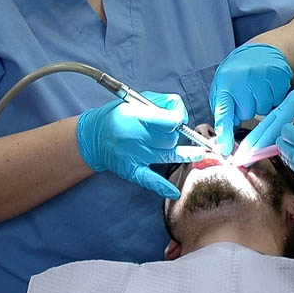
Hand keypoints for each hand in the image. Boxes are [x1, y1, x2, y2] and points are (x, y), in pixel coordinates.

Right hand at [77, 91, 205, 197]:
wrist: (94, 137)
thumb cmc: (118, 115)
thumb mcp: (135, 100)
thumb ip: (160, 102)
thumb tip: (180, 113)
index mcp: (136, 116)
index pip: (168, 120)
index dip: (177, 119)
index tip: (178, 119)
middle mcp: (137, 137)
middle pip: (170, 138)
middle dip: (175, 134)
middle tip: (169, 131)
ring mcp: (136, 155)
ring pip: (168, 154)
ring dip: (186, 154)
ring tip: (200, 154)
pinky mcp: (132, 170)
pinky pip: (150, 180)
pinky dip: (163, 186)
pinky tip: (175, 192)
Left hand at [210, 43, 292, 154]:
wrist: (259, 52)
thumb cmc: (237, 73)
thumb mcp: (223, 87)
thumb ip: (223, 109)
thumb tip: (224, 138)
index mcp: (225, 84)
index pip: (223, 112)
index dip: (224, 133)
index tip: (225, 149)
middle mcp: (242, 80)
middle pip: (246, 115)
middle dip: (246, 110)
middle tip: (247, 96)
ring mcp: (261, 77)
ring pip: (264, 110)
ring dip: (261, 106)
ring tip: (258, 90)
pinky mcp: (278, 76)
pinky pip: (277, 101)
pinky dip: (274, 99)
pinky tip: (269, 88)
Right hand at [243, 65, 293, 150]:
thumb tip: (288, 144)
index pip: (272, 128)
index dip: (258, 144)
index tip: (245, 157)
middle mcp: (292, 101)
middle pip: (268, 124)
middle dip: (254, 141)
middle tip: (241, 156)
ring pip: (274, 121)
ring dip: (263, 136)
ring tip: (250, 150)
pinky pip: (283, 118)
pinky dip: (274, 130)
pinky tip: (271, 140)